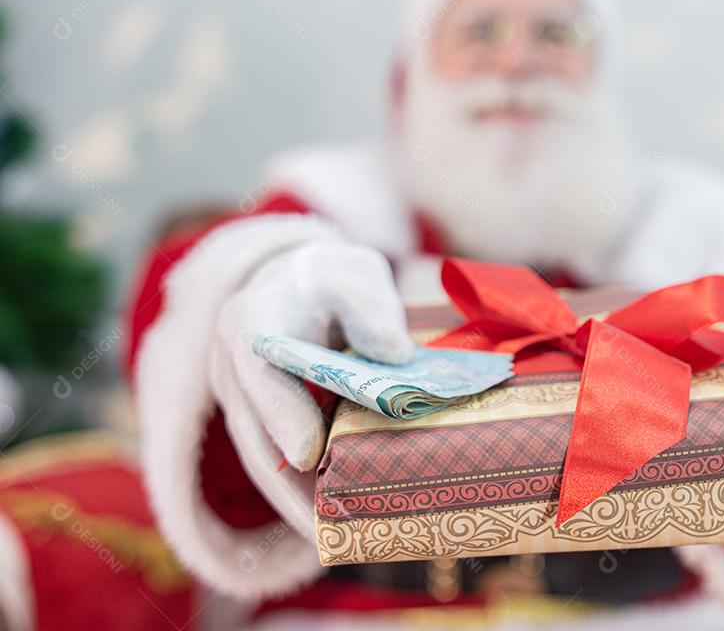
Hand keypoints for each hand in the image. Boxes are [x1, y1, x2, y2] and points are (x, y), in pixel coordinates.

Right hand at [210, 241, 412, 529]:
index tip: (310, 454)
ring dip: (294, 503)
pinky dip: (299, 494)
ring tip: (334, 544)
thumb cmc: (333, 281)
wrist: (301, 284)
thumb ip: (370, 308)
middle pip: (254, 435)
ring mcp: (239, 398)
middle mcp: (231, 366)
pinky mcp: (255, 420)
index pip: (260, 373)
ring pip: (261, 459)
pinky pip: (273, 461)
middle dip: (288, 487)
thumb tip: (394, 355)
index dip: (283, 415)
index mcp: (251, 321)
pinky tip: (332, 525)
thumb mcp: (355, 276)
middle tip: (324, 530)